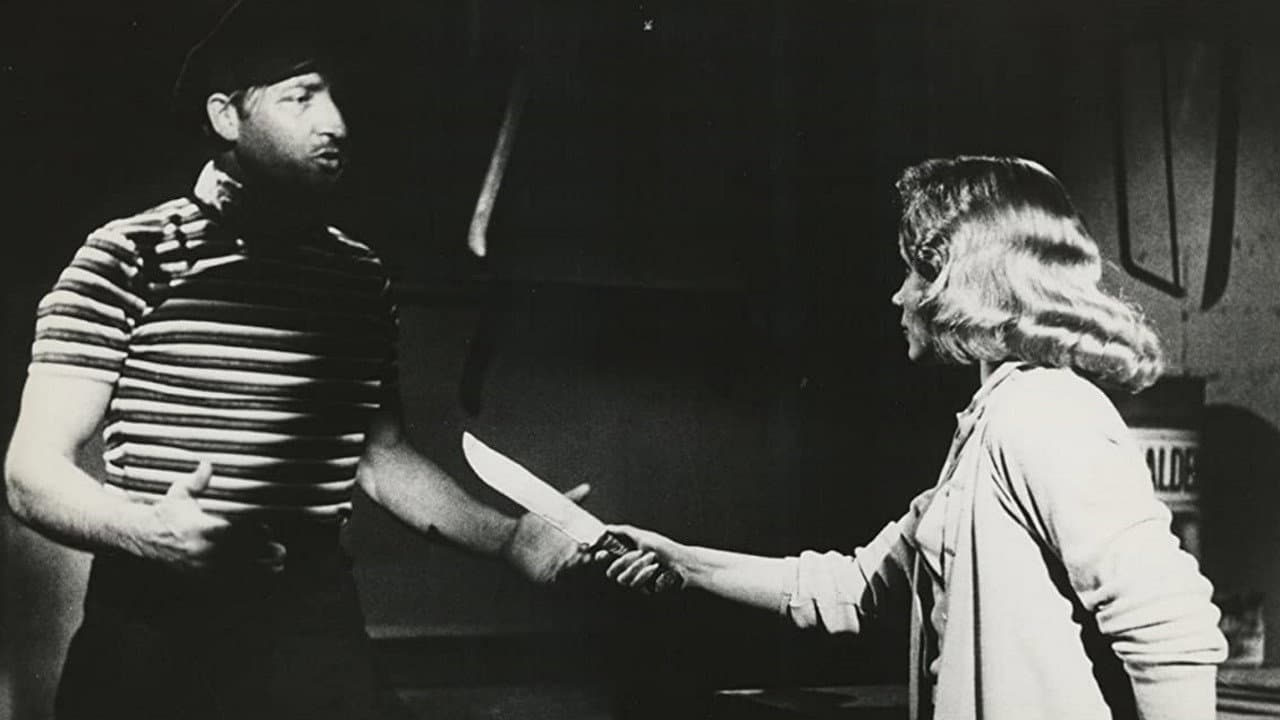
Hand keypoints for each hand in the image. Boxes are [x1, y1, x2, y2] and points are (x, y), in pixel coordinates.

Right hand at [135, 461, 286, 573]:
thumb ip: (197, 481)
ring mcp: (202, 569)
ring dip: (261, 572)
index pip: (238, 533)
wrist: (143, 537)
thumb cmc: (167, 513)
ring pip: (239, 576)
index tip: (267, 531)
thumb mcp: (179, 493)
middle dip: (265, 554)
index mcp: (204, 529)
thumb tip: (207, 464)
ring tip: (277, 566)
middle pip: (244, 556)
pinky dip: (246, 586)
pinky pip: (227, 589)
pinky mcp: (199, 581)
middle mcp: (205, 552)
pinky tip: (260, 582)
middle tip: (281, 551)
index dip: (257, 533)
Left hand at [503, 483, 592, 582]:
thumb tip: (587, 488)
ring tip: (582, 558)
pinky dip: (562, 577)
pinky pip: (557, 581)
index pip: (594, 548)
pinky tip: (564, 568)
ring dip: (580, 567)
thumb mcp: (555, 510)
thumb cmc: (534, 524)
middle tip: (598, 553)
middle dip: (594, 559)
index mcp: (575, 544)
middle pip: (587, 562)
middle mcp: (570, 558)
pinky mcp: (545, 577)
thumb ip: (572, 499)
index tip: (605, 541)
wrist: (511, 536)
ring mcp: (558, 568)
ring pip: (574, 572)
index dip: (601, 546)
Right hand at [599, 524, 686, 592]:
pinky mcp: (643, 591)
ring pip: (622, 579)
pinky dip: (645, 574)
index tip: (602, 553)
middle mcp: (629, 570)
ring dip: (638, 566)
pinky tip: (654, 569)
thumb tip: (606, 528)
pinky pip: (634, 585)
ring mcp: (636, 582)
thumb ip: (623, 532)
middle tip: (638, 553)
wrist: (682, 563)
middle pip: (611, 572)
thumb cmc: (666, 549)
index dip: (600, 558)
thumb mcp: (643, 536)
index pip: (605, 560)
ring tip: (652, 559)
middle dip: (625, 561)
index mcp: (626, 556)